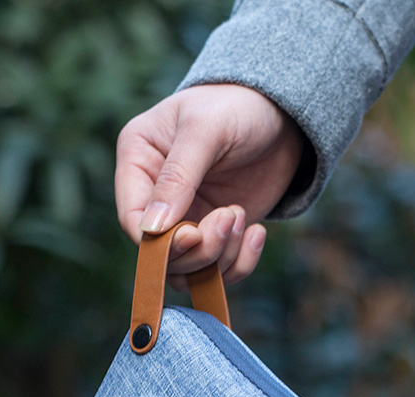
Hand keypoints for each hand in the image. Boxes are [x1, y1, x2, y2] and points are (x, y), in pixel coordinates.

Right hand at [115, 84, 304, 285]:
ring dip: (219, 256)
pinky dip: (238, 264)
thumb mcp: (206, 129)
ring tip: (242, 216)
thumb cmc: (239, 106)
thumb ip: (178, 175)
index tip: (193, 235)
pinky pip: (215, 272)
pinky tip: (257, 232)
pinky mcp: (211, 235)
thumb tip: (152, 228)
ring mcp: (182, 219)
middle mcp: (153, 197)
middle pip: (158, 253)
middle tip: (230, 216)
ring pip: (185, 269)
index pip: (131, 219)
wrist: (283, 115)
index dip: (157, 241)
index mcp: (137, 161)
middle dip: (197, 248)